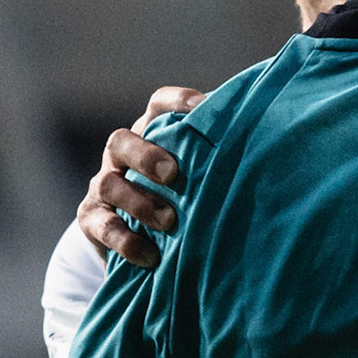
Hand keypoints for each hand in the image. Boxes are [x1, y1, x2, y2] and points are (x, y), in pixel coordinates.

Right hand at [76, 86, 204, 266]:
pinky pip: (102, 226)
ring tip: (169, 220)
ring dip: (140, 202)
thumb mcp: (197, 174)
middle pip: (121, 141)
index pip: (158, 106)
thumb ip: (217, 158)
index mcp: (151, 134)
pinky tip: (151, 255)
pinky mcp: (91, 219)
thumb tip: (266, 145)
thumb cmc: (183, 195)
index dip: (176, 102)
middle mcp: (122, 155)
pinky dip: (126, 241)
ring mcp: (103, 186)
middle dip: (146, 156)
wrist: (139, 236)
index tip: (201, 107)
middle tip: (173, 174)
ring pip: (109, 184)